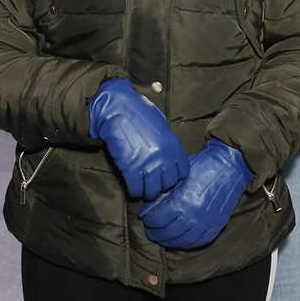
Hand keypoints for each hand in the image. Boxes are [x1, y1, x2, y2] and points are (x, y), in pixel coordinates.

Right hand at [89, 79, 188, 200]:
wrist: (117, 108)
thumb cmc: (138, 112)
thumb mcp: (161, 126)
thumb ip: (167, 143)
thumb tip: (167, 156)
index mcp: (174, 146)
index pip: (182, 172)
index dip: (174, 177)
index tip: (166, 178)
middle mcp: (164, 157)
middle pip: (168, 184)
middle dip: (160, 186)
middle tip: (152, 184)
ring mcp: (148, 164)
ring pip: (152, 191)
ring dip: (147, 192)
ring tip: (142, 189)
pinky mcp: (131, 169)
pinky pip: (136, 189)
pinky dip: (134, 192)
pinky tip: (132, 188)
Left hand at [139, 139, 251, 248]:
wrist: (230, 167)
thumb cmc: (202, 167)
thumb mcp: (179, 177)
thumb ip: (164, 194)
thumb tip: (148, 208)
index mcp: (181, 202)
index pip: (157, 220)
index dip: (148, 220)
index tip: (145, 218)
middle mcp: (193, 217)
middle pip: (167, 233)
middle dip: (155, 233)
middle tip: (150, 230)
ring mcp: (205, 224)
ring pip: (181, 241)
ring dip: (168, 241)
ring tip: (162, 237)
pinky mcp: (216, 227)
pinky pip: (198, 242)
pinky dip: (186, 244)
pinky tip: (179, 240)